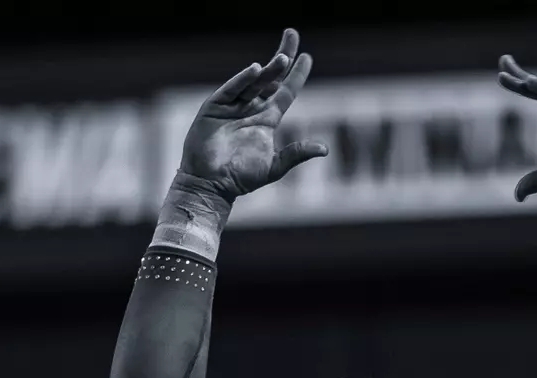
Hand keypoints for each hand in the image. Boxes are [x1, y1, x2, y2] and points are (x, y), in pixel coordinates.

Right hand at [176, 28, 327, 201]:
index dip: (296, 75)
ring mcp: (232, 106)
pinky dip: (243, 80)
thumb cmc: (241, 177)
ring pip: (254, 82)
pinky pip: (231, 89)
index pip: (285, 91)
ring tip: (282, 58)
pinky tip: (256, 70)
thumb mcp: (274, 166)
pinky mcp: (215, 107)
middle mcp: (251, 108)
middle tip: (292, 34)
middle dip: (282, 57)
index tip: (307, 57)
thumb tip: (324, 149)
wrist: (211, 184)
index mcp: (266, 119)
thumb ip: (296, 154)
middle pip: (271, 78)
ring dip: (268, 70)